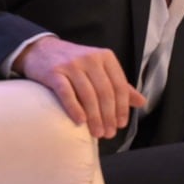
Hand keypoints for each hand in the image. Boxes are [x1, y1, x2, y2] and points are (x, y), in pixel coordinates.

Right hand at [13, 35, 146, 138]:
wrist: (41, 50)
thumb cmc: (75, 63)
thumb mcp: (100, 69)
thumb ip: (119, 85)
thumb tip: (141, 102)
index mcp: (106, 57)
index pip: (119, 85)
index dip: (122, 107)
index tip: (121, 124)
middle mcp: (90, 58)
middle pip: (105, 92)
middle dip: (109, 116)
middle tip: (108, 133)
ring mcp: (71, 64)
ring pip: (88, 94)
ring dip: (94, 117)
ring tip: (97, 133)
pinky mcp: (54, 72)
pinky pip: (67, 93)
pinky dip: (74, 108)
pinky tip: (80, 121)